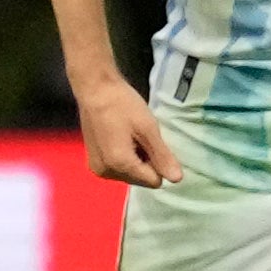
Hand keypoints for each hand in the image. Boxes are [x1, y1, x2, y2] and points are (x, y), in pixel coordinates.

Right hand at [76, 73, 181, 189]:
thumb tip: (177, 179)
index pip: (153, 181)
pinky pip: (118, 169)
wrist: (95, 89)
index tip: (151, 141)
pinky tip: (121, 138)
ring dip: (135, 160)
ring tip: (130, 136)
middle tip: (140, 136)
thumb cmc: (122, 104)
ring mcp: (98, 169)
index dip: (158, 162)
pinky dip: (124, 158)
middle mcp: (106, 173)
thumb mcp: (148, 128)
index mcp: (120, 165)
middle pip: (141, 180)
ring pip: (130, 175)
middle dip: (146, 162)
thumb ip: (162, 156)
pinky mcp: (93, 163)